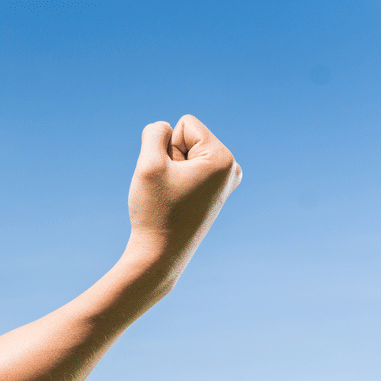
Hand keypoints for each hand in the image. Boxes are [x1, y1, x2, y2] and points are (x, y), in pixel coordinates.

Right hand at [127, 115, 242, 263]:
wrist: (159, 256)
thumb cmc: (155, 212)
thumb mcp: (148, 164)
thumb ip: (154, 133)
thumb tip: (164, 128)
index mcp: (223, 158)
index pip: (184, 125)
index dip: (167, 147)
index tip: (169, 177)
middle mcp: (231, 168)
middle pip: (188, 139)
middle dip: (171, 159)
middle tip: (169, 191)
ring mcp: (225, 182)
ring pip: (186, 156)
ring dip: (172, 171)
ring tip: (173, 198)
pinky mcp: (216, 193)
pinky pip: (189, 171)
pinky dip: (177, 182)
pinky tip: (178, 203)